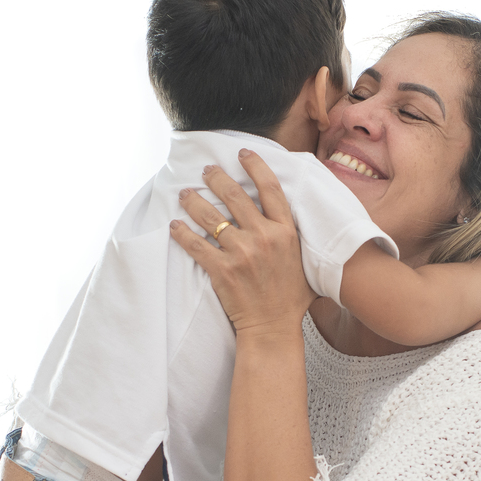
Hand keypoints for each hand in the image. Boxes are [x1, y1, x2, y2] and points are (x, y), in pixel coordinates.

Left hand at [170, 148, 316, 337]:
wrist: (273, 327)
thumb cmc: (291, 298)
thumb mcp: (306, 263)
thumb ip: (298, 240)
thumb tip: (298, 222)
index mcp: (286, 232)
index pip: (270, 188)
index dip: (255, 166)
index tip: (243, 153)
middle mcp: (264, 237)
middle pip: (235, 196)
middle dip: (217, 178)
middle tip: (206, 170)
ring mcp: (241, 253)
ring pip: (211, 217)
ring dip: (194, 202)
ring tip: (185, 194)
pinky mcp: (222, 270)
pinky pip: (196, 245)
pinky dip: (182, 234)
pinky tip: (174, 226)